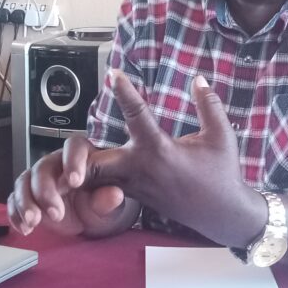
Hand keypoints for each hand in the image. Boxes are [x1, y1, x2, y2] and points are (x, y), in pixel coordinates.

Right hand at [8, 138, 131, 237]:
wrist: (92, 215)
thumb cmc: (102, 200)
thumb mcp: (110, 202)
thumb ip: (109, 198)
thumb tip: (114, 195)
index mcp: (82, 155)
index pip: (74, 147)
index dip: (72, 161)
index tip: (75, 182)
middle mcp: (57, 163)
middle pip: (43, 167)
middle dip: (45, 191)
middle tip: (56, 214)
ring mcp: (40, 178)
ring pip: (24, 181)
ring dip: (26, 202)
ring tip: (34, 222)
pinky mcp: (29, 195)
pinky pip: (15, 200)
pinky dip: (15, 214)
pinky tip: (23, 228)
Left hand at [80, 71, 263, 246]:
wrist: (223, 215)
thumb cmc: (223, 174)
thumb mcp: (221, 135)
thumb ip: (208, 104)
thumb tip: (198, 79)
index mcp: (160, 150)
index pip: (136, 114)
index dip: (124, 91)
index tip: (114, 73)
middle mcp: (142, 168)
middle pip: (95, 163)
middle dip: (77, 156)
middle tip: (67, 141)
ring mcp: (136, 186)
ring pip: (95, 180)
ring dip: (79, 169)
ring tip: (65, 160)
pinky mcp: (137, 196)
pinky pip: (105, 188)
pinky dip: (92, 181)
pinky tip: (82, 173)